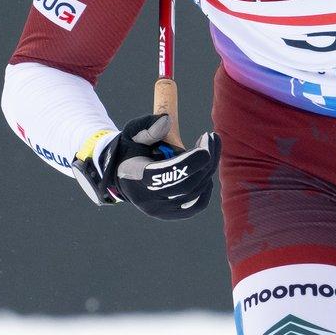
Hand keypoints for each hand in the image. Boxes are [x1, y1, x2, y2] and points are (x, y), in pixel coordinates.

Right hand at [84, 113, 220, 219]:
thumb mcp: (133, 134)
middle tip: (211, 138)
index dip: (191, 160)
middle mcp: (149, 200)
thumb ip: (148, 127)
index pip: (167, 174)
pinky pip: (197, 204)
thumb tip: (167, 120)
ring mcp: (161, 211)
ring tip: (210, 148)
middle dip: (205, 161)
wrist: (124, 175)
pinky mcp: (172, 214)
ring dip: (208, 169)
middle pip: (186, 186)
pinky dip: (206, 186)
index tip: (205, 139)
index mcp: (137, 178)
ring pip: (194, 194)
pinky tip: (206, 169)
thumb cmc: (132, 150)